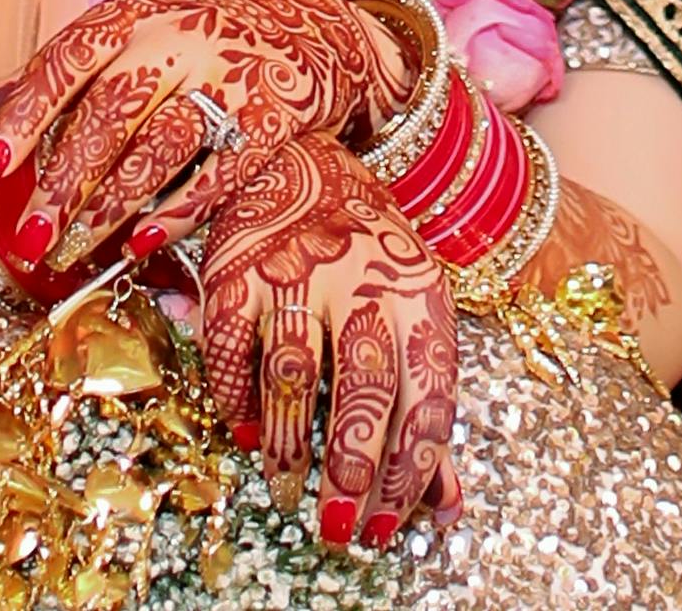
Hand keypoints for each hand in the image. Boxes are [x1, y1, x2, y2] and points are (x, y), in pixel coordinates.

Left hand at [0, 0, 414, 271]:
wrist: (316, 30)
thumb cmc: (199, 43)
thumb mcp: (128, 39)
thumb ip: (49, 75)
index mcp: (133, 16)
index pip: (65, 62)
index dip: (22, 116)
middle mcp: (179, 37)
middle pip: (110, 110)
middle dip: (63, 181)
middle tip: (27, 240)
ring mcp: (229, 74)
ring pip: (160, 144)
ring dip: (112, 205)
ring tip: (74, 253)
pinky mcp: (274, 114)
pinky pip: (220, 170)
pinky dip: (178, 210)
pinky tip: (143, 245)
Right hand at [197, 131, 460, 548]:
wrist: (301, 155)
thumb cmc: (366, 251)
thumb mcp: (410, 310)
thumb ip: (425, 410)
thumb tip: (448, 507)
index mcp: (420, 293)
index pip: (427, 394)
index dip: (410, 469)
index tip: (389, 527)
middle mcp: (364, 281)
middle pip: (365, 387)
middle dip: (353, 467)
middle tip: (339, 525)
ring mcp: (298, 273)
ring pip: (297, 374)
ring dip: (293, 444)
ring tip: (290, 491)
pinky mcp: (239, 272)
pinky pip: (233, 351)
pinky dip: (238, 401)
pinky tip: (249, 436)